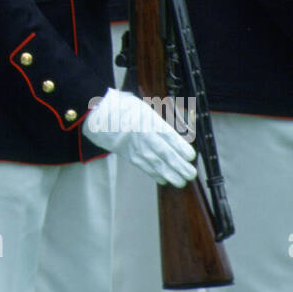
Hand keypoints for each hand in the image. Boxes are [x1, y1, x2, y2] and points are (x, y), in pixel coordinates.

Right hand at [82, 88, 196, 186]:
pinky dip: (155, 175)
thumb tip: (174, 136)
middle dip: (179, 165)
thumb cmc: (125, 110)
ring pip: (155, 164)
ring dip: (170, 174)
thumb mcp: (145, 110)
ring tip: (181, 181)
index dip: (180, 148)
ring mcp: (136, 147)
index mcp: (149, 121)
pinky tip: (164, 180)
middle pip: (164, 153)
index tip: (191, 156)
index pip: (168, 136)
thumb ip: (159, 123)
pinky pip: (144, 167)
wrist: (100, 116)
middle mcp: (144, 136)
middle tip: (191, 173)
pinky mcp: (130, 155)